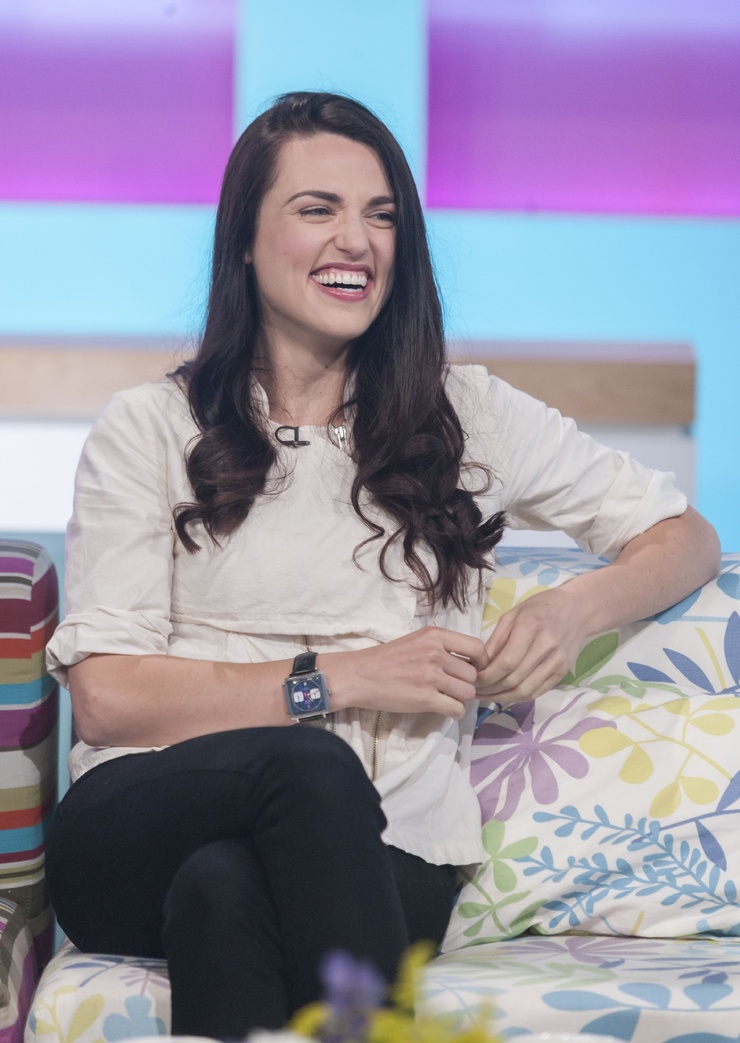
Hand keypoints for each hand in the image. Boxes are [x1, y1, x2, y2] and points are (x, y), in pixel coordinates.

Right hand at [325, 627, 487, 719]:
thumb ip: (442, 647)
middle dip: (466, 684)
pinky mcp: (425, 698)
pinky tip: (441, 708)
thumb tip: (469, 662)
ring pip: (468, 693)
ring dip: (460, 699)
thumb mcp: (416, 640)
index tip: (472, 671)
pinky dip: (453, 712)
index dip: (481, 663)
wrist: (358, 675)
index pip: (478, 648)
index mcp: (435, 635)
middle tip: (452, 688)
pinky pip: (456, 709)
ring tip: (445, 698)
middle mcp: (436, 653)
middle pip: (474, 674)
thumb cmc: (386, 659)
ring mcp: (431, 676)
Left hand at [477, 586, 587, 704]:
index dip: (487, 676)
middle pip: (514, 679)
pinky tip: (504, 695)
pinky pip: (537, 692)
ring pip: (525, 691)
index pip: (506, 662)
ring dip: (502, 698)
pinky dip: (518, 698)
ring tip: (486, 696)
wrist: (578, 610)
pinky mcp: (562, 672)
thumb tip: (479, 666)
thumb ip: (496, 640)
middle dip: (490, 689)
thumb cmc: (540, 608)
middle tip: (475, 690)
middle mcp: (546, 646)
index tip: (473, 679)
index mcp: (530, 627)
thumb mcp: (512, 615)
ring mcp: (557, 662)